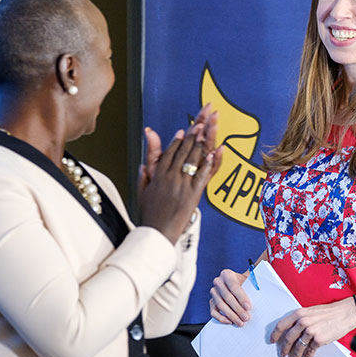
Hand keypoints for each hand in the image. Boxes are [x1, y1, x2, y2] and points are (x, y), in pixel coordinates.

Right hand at [138, 109, 223, 242]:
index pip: (168, 153)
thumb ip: (143, 177)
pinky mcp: (193, 194)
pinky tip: (213, 154)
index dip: (176, 141)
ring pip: (192, 160)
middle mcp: (170, 177)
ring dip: (200, 145)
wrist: (158, 231)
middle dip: (191, 137)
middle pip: (182, 153)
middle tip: (198, 125)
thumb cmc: (150, 214)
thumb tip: (143, 166)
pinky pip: (202, 175)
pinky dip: (207, 164)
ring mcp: (182, 185)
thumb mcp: (142, 193)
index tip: (182, 131)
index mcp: (158, 176)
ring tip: (206, 134)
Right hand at [208, 268, 251, 326]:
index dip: (241, 297)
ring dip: (231, 315)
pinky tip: (230, 322)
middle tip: (246, 317)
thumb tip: (262, 286)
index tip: (248, 307)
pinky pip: (213, 312)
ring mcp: (214, 293)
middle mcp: (218, 282)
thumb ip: (254, 281)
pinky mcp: (211, 302)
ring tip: (241, 322)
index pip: (233, 286)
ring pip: (221, 305)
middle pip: (227, 297)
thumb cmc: (244, 283)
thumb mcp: (249, 279)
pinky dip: (221, 318)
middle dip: (238, 309)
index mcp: (227, 274)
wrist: (237, 285)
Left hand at [269, 296, 355, 356]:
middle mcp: (303, 321)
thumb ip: (301, 319)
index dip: (275, 334)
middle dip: (284, 348)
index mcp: (299, 313)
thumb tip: (292, 331)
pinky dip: (307, 356)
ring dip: (294, 355)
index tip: (272, 341)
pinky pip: (310, 350)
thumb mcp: (311, 311)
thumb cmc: (329, 312)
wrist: (345, 313)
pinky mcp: (319, 339)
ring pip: (298, 346)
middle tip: (281, 354)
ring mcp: (311, 331)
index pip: (281, 325)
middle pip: (288, 338)